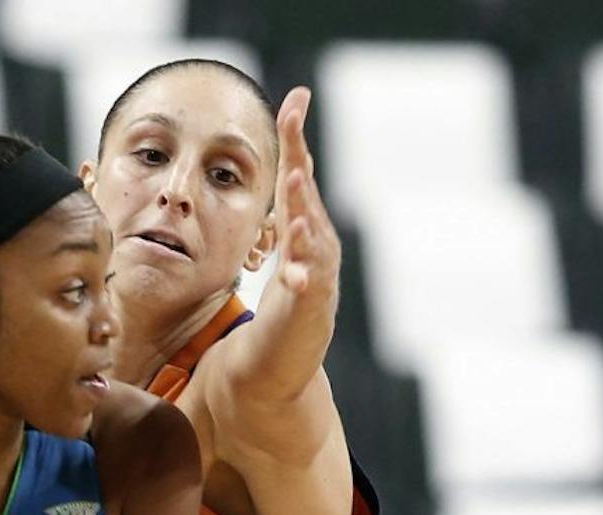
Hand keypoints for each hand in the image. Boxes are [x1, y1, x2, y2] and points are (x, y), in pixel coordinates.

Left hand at [272, 86, 339, 297]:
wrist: (304, 322)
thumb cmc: (298, 262)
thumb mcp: (288, 218)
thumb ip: (286, 181)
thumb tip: (290, 129)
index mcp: (305, 211)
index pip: (299, 169)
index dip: (295, 139)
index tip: (295, 104)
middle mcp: (316, 232)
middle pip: (305, 202)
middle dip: (301, 180)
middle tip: (295, 161)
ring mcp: (315, 263)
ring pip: (307, 243)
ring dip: (302, 229)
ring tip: (295, 218)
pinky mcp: (307, 294)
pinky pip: (302, 285)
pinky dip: (299, 278)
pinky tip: (294, 278)